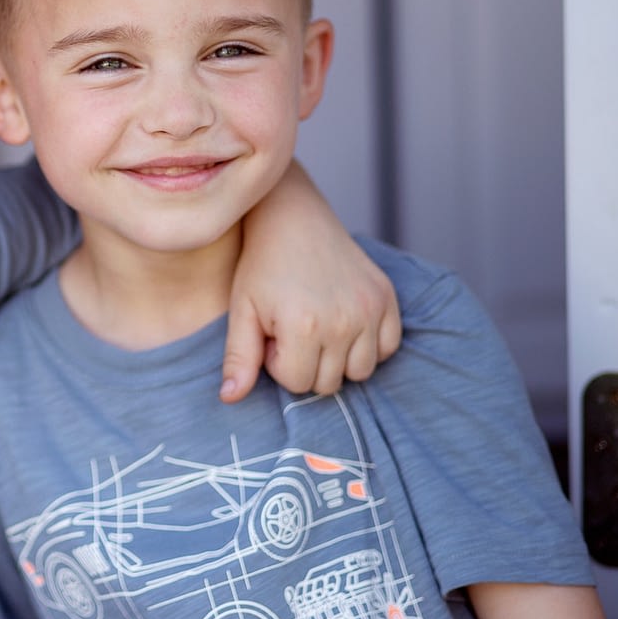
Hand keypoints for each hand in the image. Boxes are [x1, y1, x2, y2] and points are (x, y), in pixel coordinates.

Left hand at [223, 162, 401, 400]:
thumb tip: (230, 400)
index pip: (297, 383)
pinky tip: (342, 323)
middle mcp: (345, 321)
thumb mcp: (241, 311)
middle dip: (306, 364)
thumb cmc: (261, 266)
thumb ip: (238, 359)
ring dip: (337, 360)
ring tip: (316, 328)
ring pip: (361, 371)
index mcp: (304, 326)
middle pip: (330, 383)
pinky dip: (368, 345)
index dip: (278, 363)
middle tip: (291, 328)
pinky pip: (387, 348)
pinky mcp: (387, 297)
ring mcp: (371, 309)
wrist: (293, 218)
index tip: (271, 333)